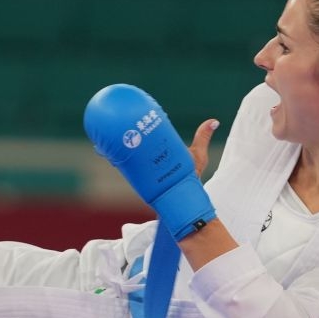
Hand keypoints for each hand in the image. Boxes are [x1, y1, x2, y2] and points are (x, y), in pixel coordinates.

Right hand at [84, 85, 214, 239]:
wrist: (186, 200)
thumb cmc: (191, 178)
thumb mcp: (197, 155)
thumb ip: (203, 137)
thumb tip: (214, 120)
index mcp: (158, 154)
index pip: (143, 140)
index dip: (135, 130)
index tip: (128, 117)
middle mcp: (148, 163)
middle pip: (130, 147)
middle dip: (118, 138)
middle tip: (112, 127)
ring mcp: (142, 171)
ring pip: (123, 157)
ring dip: (111, 148)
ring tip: (104, 139)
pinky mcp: (139, 178)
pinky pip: (123, 168)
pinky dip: (114, 160)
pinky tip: (106, 153)